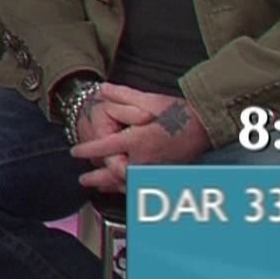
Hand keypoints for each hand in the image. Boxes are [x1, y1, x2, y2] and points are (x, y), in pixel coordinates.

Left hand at [70, 84, 211, 192]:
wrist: (205, 126)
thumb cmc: (178, 112)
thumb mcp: (149, 99)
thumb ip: (123, 95)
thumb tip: (102, 89)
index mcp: (138, 140)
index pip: (105, 147)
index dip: (87, 150)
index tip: (75, 152)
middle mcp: (144, 159)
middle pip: (113, 173)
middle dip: (96, 177)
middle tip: (83, 179)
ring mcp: (154, 170)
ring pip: (126, 183)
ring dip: (109, 186)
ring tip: (96, 187)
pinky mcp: (162, 175)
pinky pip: (140, 187)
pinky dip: (127, 189)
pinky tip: (120, 189)